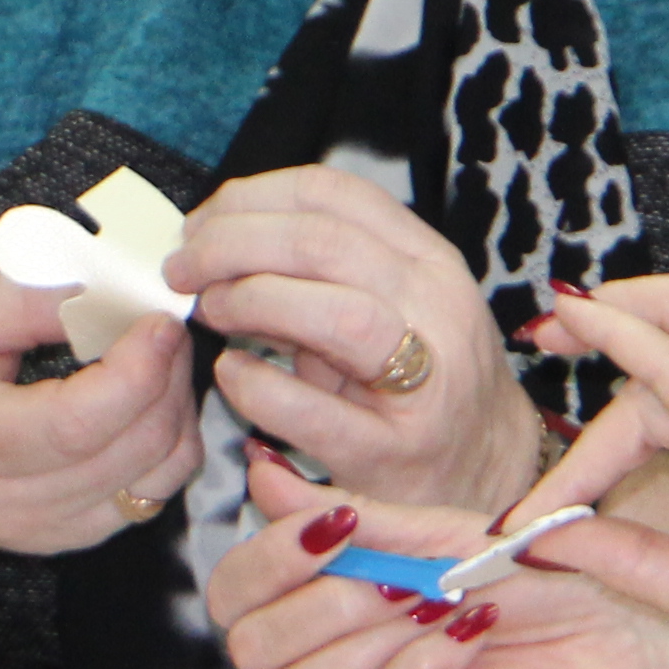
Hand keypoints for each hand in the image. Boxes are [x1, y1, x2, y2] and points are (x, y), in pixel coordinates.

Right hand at [0, 276, 203, 563]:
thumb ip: (14, 301)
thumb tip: (98, 280)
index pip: (77, 425)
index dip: (136, 369)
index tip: (155, 315)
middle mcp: (13, 503)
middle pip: (135, 448)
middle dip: (168, 373)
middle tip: (156, 316)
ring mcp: (47, 529)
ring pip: (158, 475)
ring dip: (176, 407)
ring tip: (150, 353)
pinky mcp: (70, 535)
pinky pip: (152, 493)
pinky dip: (167, 439)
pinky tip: (142, 395)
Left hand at [169, 167, 546, 515]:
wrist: (486, 475)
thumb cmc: (418, 383)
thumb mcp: (384, 308)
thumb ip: (315, 273)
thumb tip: (216, 242)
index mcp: (427, 259)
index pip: (333, 193)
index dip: (252, 197)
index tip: (202, 222)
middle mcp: (436, 307)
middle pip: (322, 242)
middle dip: (232, 244)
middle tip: (182, 269)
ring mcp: (425, 382)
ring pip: (335, 312)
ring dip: (251, 301)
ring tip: (209, 312)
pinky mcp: (395, 454)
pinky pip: (315, 410)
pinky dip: (258, 386)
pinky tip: (230, 377)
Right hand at [211, 455, 668, 668]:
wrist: (639, 628)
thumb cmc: (550, 576)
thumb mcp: (442, 530)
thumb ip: (355, 517)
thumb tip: (262, 474)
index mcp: (329, 604)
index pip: (235, 594)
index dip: (263, 554)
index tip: (329, 517)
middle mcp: (338, 666)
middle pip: (250, 647)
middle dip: (313, 592)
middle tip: (385, 564)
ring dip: (364, 629)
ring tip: (436, 595)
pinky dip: (417, 666)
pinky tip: (466, 631)